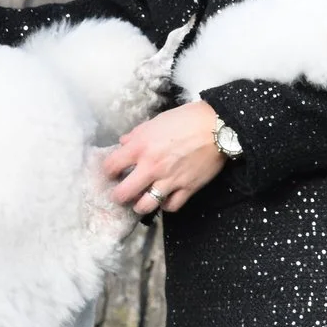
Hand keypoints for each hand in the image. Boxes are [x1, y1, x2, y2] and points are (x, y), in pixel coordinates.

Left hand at [102, 101, 227, 216]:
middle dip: (118, 195)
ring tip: (141, 200)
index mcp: (140, 147)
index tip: (113, 172)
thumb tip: (123, 143)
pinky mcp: (187, 189)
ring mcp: (169, 180)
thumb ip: (136, 134)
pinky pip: (170, 207)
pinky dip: (165, 205)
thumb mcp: (155, 121)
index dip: (109, 170)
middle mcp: (151, 167)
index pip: (111, 166)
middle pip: (123, 193)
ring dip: (140, 205)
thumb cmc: (186, 119)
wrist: (217, 127)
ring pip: (145, 206)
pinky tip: (164, 198)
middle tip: (121, 193)